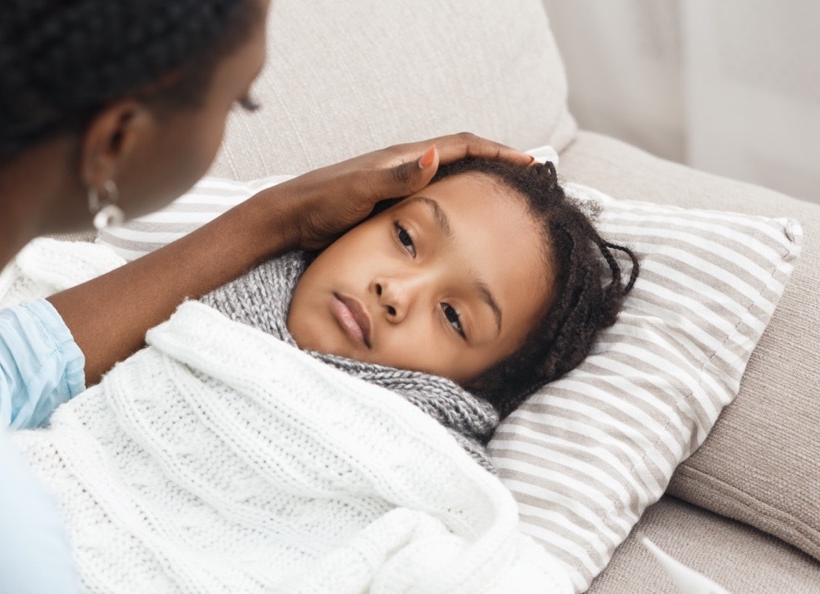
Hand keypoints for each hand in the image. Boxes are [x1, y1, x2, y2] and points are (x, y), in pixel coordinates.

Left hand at [256, 133, 535, 250]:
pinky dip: (458, 202)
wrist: (289, 218)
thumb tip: (435, 156)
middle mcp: (405, 166)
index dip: (499, 152)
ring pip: (451, 178)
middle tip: (531, 180)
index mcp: (404, 158)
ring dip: (480, 183)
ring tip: (508, 198)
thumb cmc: (321, 203)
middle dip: (498, 164)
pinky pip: (435, 197)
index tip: (531, 162)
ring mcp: (398, 184)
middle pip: (463, 157)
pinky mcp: (390, 203)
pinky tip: (465, 221)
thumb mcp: (360, 190)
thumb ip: (396, 177)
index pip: (463, 146)